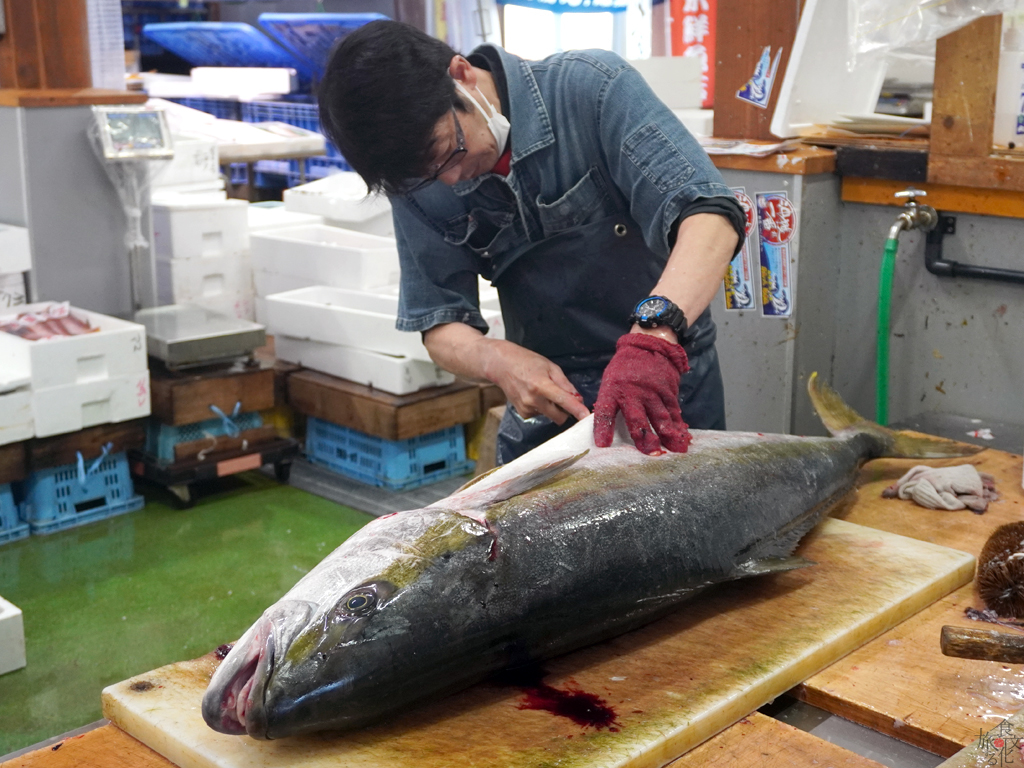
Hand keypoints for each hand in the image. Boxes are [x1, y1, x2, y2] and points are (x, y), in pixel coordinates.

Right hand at [481, 340, 589, 424]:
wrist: (501, 366)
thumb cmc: (527, 362)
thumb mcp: (550, 366)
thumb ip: (565, 383)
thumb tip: (578, 399)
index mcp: (541, 385)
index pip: (563, 400)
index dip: (577, 410)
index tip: (587, 417)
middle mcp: (533, 400)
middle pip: (559, 417)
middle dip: (565, 411)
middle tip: (563, 397)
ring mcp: (526, 408)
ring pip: (550, 415)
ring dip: (552, 407)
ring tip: (541, 390)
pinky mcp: (522, 414)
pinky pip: (541, 415)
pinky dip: (542, 408)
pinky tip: (534, 395)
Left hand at [593, 333, 690, 453]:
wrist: (647, 346)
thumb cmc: (624, 370)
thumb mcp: (610, 383)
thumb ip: (610, 405)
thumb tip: (605, 432)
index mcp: (613, 390)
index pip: (605, 412)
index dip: (603, 429)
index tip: (603, 445)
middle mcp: (633, 392)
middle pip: (637, 418)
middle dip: (644, 437)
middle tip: (650, 453)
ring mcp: (652, 392)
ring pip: (660, 417)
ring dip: (668, 435)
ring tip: (675, 450)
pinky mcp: (668, 391)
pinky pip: (674, 411)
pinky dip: (678, 425)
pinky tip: (682, 437)